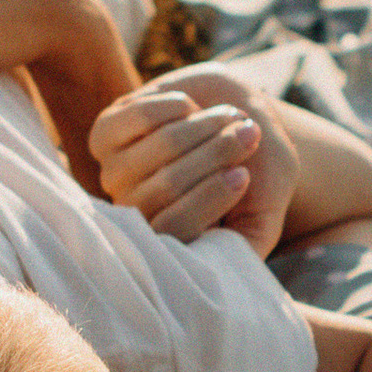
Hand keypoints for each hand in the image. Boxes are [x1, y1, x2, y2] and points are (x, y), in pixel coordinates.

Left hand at [90, 68, 299, 247]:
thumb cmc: (257, 169)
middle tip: (249, 134)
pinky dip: (176, 105)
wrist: (238, 117)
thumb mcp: (265, 211)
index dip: (210, 199)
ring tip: (230, 117)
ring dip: (204, 124)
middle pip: (167, 186)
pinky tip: (189, 108)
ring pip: (159, 146)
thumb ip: (250, 241)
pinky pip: (139, 116)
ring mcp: (117, 172)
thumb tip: (233, 265)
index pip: (176, 229)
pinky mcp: (106, 133)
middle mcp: (138, 213)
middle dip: (217, 153)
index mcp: (171, 241)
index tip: (245, 176)